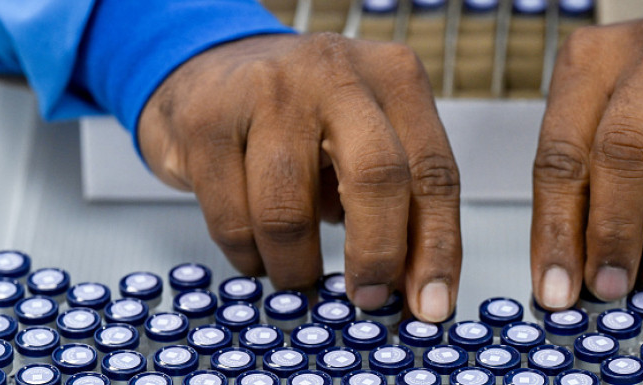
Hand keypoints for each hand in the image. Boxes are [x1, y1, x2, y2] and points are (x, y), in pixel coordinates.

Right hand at [138, 33, 460, 321]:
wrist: (214, 72)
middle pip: (377, 176)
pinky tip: (257, 250)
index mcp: (391, 77)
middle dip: (376, 255)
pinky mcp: (205, 123)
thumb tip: (418, 291)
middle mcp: (333, 73)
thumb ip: (398, 207)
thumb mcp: (363, 143)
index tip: (429, 304)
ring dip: (297, 268)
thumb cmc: (300, 116)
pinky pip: (233, 223)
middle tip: (367, 297)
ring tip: (297, 271)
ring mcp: (265, 92)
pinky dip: (249, 257)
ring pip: (289, 213)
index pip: (432, 171)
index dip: (437, 249)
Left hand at [532, 14, 642, 308]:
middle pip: (621, 155)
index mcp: (587, 62)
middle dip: (613, 233)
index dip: (556, 230)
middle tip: (608, 288)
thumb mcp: (595, 112)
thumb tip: (568, 263)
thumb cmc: (634, 89)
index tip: (554, 287)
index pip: (560, 156)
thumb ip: (582, 173)